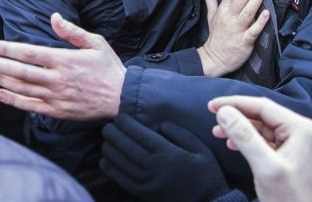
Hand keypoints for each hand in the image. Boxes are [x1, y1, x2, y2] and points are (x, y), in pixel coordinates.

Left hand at [0, 13, 125, 119]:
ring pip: (21, 88)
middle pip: (19, 71)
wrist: (123, 97)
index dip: (6, 49)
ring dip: (0, 80)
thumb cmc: (109, 68)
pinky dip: (13, 101)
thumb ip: (71, 31)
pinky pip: (30, 106)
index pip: (28, 53)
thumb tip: (53, 17)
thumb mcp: (95, 42)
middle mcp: (56, 79)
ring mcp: (55, 97)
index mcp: (64, 60)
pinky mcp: (57, 111)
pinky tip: (0, 94)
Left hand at [101, 115, 230, 201]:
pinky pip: (121, 180)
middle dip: (113, 134)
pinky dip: (110, 169)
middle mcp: (153, 167)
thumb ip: (179, 133)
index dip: (125, 124)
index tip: (120, 117)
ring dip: (109, 149)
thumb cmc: (205, 174)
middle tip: (107, 126)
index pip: (139, 134)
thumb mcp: (200, 149)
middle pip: (125, 146)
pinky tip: (105, 160)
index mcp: (167, 153)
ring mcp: (146, 182)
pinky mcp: (143, 194)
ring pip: (119, 162)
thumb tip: (158, 124)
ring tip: (105, 140)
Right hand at [198, 0, 269, 76]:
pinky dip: (260, 22)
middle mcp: (230, 17)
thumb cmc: (216, 36)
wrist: (214, 59)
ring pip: (248, 11)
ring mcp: (237, 29)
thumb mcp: (211, 15)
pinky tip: (267, 13)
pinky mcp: (245, 41)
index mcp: (223, 10)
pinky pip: (253, 30)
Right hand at [208, 96, 311, 201]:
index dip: (235, 103)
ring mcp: (299, 144)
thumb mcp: (265, 167)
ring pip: (263, 127)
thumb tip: (224, 112)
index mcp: (301, 128)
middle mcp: (303, 131)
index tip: (212, 105)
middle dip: (236, 116)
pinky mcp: (292, 155)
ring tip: (219, 132)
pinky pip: (267, 140)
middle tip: (213, 117)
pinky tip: (233, 143)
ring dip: (240, 128)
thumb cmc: (292, 201)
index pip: (262, 106)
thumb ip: (244, 136)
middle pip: (262, 115)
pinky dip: (248, 140)